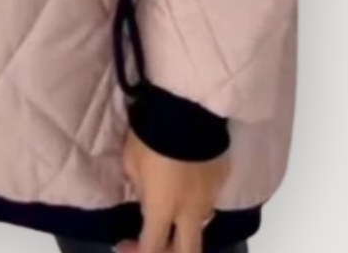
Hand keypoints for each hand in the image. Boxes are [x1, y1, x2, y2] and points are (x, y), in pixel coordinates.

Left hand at [115, 127, 231, 252]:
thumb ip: (139, 188)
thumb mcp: (131, 161)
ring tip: (173, 205)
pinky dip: (198, 198)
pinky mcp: (223, 179)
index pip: (151, 248)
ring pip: (201, 225)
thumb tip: (146, 199)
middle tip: (158, 242)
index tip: (124, 244)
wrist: (189, 109)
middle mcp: (190, 212)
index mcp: (162, 209)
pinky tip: (188, 181)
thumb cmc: (152, 135)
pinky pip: (210, 198)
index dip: (136, 252)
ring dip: (185, 224)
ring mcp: (210, 197)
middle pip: (187, 252)